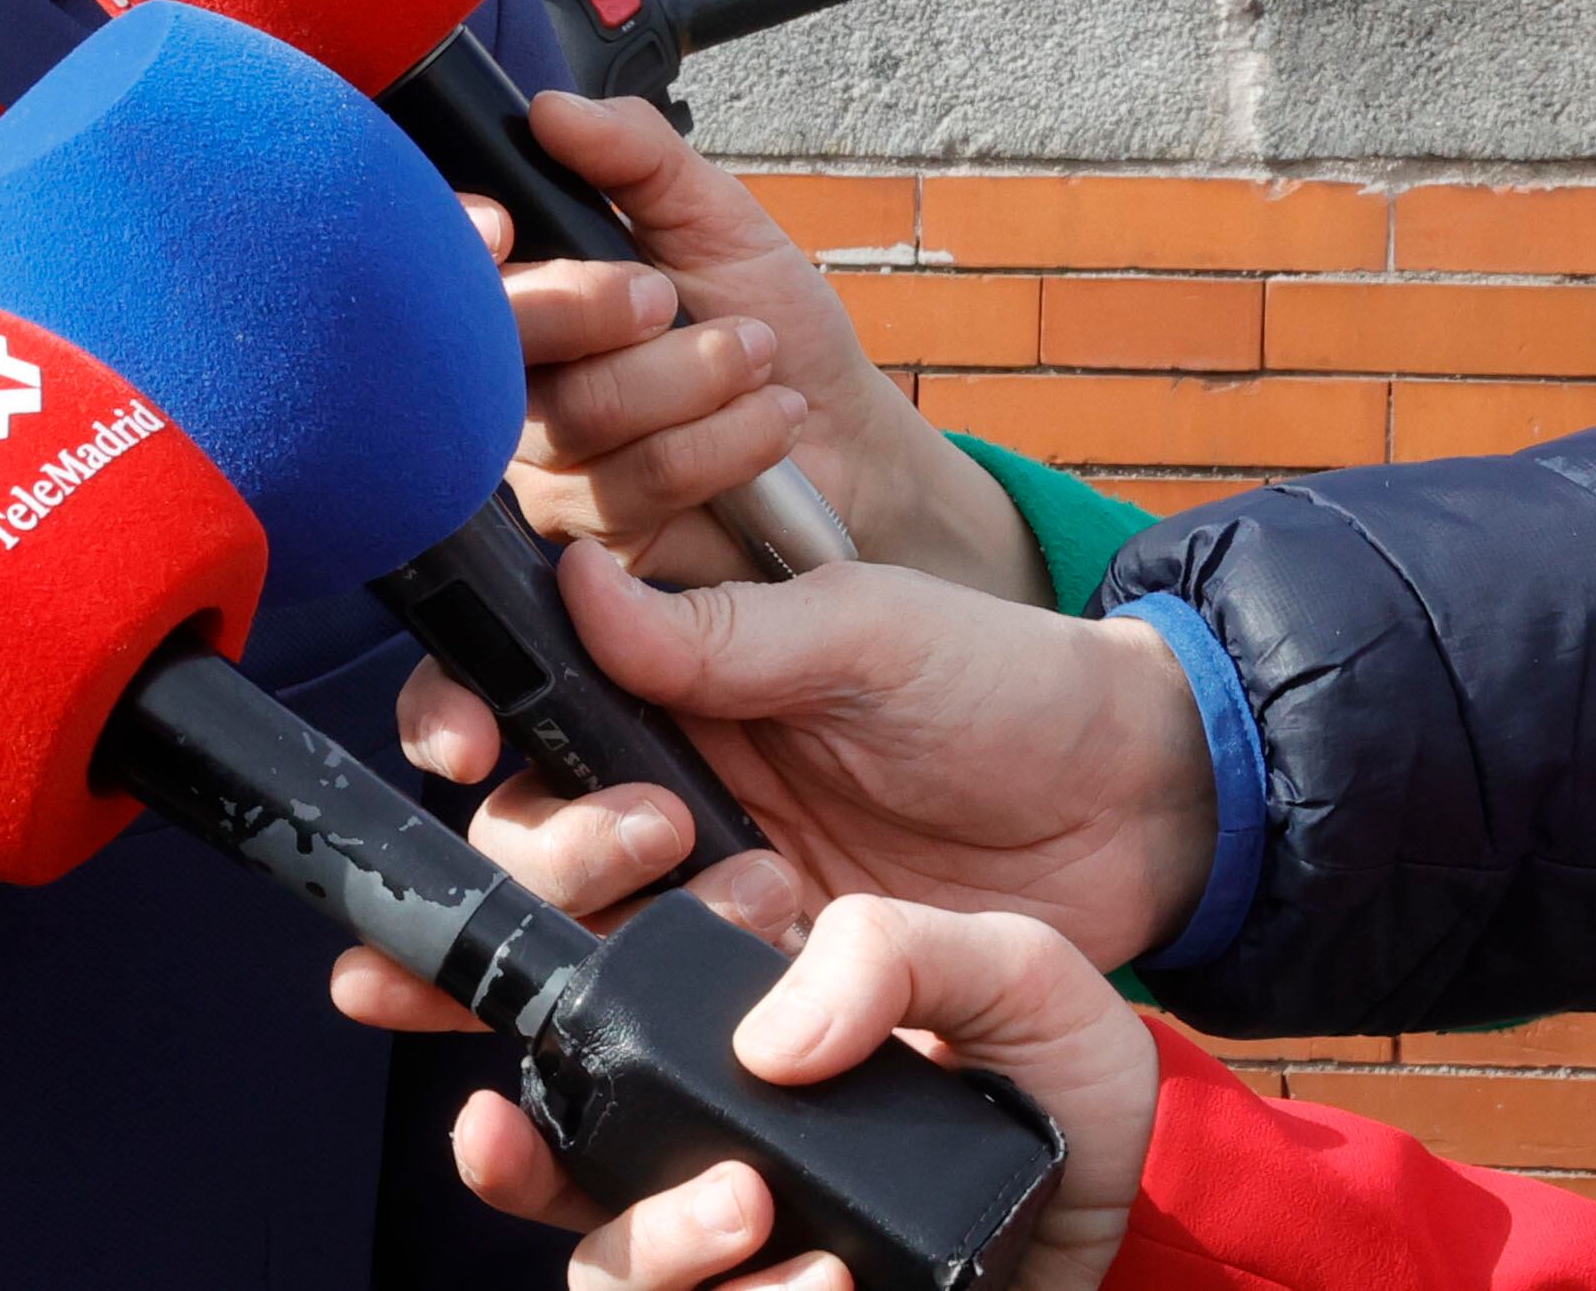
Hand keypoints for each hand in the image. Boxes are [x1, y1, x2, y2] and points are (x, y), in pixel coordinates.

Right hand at [399, 549, 1216, 973]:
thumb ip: (721, 630)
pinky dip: (687, 1012)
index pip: (512, 689)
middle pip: (516, 827)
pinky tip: (762, 989)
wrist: (1142, 816)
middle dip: (547, 841)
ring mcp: (711, 889)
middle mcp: (665, 780)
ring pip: (578, 929)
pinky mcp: (771, 982)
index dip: (453, 717)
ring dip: (620, 926)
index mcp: (669, 673)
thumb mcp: (867, 632)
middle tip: (663, 831)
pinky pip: (679, 1010)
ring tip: (756, 902)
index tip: (462, 747)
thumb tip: (573, 583)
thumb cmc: (1006, 685)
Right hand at [448, 896, 1149, 1290]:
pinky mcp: (774, 1264)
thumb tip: (767, 1036)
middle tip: (571, 1049)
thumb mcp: (1015, 939)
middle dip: (485, 1052)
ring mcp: (717, 1159)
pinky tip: (818, 1286)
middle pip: (508, 1032)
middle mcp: (687, 1036)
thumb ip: (894, 948)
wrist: (1174, 1183)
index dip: (445, 850)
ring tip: (741, 1210)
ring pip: (574, 1204)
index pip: (532, 858)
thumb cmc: (1086, 1029)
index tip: (436, 821)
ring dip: (629, 1223)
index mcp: (713, 910)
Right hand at [481, 94, 1041, 601]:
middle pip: (495, 350)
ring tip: (755, 356)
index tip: (504, 224)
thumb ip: (635, 156)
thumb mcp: (714, 217)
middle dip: (592, 309)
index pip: (450, 273)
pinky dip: (716, 444)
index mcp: (529, 296)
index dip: (454, 250)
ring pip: (573, 421)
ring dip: (684, 380)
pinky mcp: (592, 544)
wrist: (849, 439)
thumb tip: (551, 110)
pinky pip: (628, 492)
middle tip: (671, 297)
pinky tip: (767, 421)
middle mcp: (514, 384)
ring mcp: (546, 469)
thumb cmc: (771, 323)